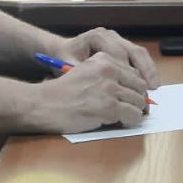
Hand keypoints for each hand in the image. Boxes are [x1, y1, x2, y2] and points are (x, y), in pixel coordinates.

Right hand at [33, 51, 150, 132]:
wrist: (43, 104)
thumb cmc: (63, 92)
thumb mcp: (86, 72)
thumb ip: (108, 75)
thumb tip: (135, 89)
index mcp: (104, 59)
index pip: (134, 72)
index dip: (136, 88)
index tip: (134, 98)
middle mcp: (109, 69)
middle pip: (139, 86)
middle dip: (138, 100)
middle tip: (133, 110)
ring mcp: (109, 88)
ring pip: (138, 101)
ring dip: (134, 112)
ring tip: (125, 117)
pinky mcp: (108, 107)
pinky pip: (132, 115)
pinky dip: (130, 121)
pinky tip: (121, 122)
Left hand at [61, 27, 159, 88]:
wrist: (63, 50)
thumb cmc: (64, 57)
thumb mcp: (67, 65)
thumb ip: (81, 73)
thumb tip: (96, 88)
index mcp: (98, 36)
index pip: (117, 52)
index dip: (126, 70)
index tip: (131, 85)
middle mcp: (111, 36)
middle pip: (133, 50)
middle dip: (144, 69)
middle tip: (150, 87)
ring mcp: (119, 41)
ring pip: (140, 53)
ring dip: (148, 70)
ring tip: (154, 87)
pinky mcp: (124, 49)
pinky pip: (139, 58)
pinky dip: (146, 71)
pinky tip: (150, 84)